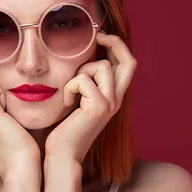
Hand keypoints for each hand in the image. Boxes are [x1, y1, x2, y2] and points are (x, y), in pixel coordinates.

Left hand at [45, 32, 136, 163]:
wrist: (63, 155)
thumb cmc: (64, 129)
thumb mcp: (78, 100)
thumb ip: (85, 82)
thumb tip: (80, 57)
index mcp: (114, 97)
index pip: (128, 65)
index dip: (118, 46)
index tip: (100, 37)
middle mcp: (117, 99)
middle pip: (129, 61)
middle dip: (115, 43)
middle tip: (98, 36)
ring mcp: (110, 104)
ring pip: (100, 66)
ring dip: (79, 73)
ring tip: (70, 92)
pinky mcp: (98, 107)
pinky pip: (82, 80)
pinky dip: (69, 87)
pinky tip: (66, 104)